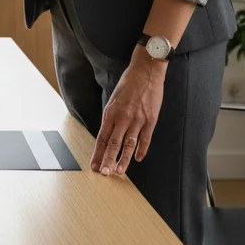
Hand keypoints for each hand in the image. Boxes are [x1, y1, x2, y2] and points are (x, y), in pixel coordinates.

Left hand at [90, 47, 165, 175]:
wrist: (146, 71)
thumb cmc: (128, 83)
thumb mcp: (113, 98)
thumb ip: (112, 116)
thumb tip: (108, 133)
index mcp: (111, 112)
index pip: (102, 137)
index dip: (98, 152)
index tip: (94, 164)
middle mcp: (123, 117)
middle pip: (114, 144)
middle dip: (107, 160)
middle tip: (103, 173)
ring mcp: (138, 119)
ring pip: (129, 144)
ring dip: (123, 159)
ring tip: (118, 171)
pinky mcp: (151, 119)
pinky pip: (145, 138)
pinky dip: (141, 150)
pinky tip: (138, 158)